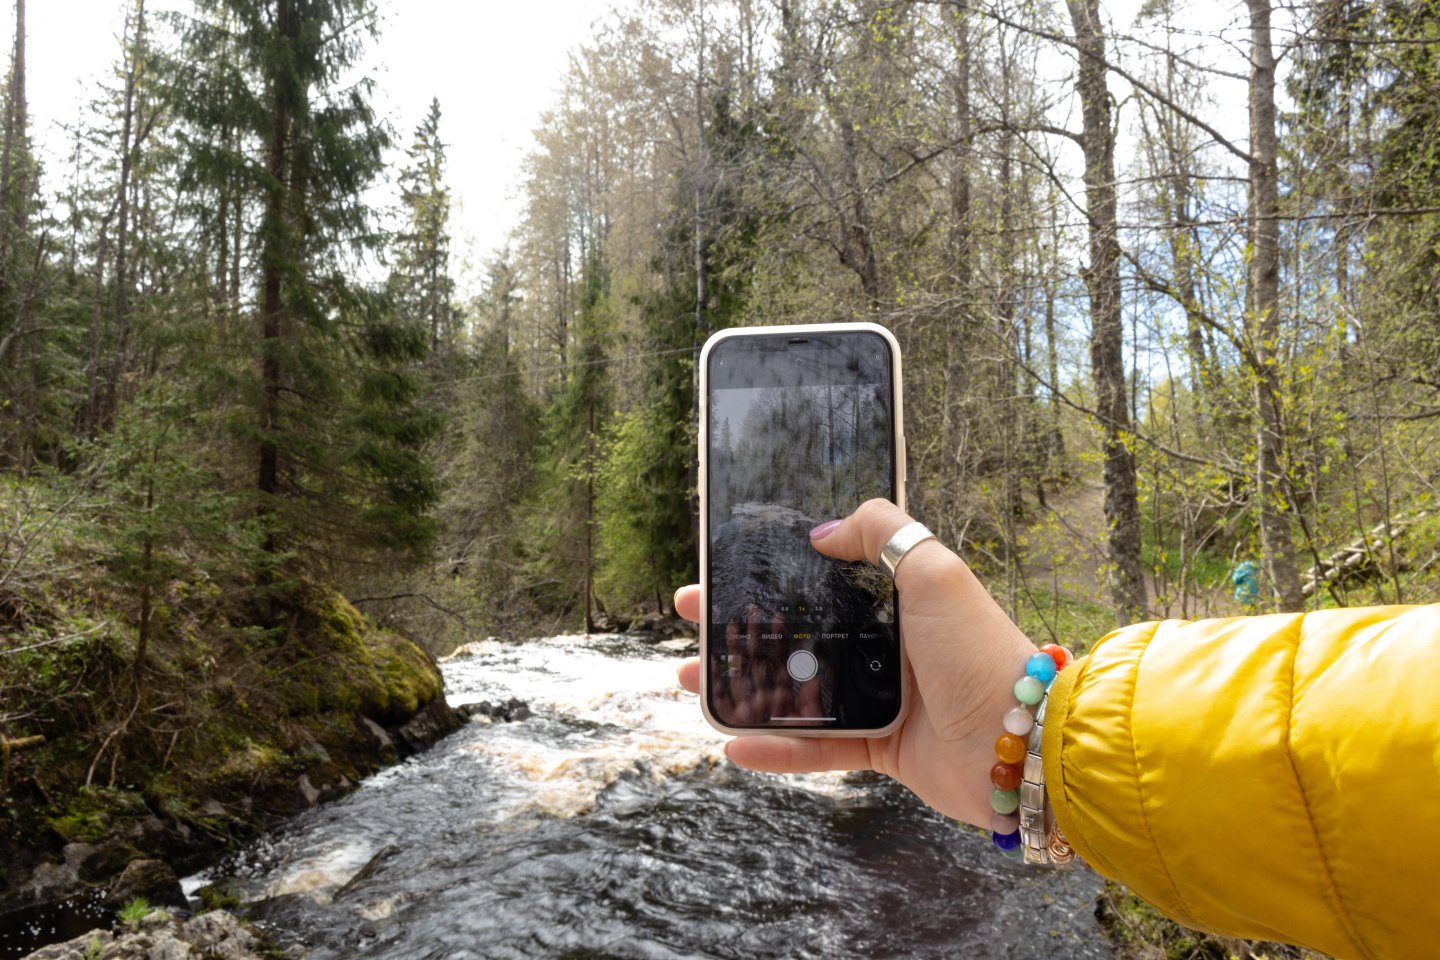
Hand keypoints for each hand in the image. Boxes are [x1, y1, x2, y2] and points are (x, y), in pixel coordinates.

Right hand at [674, 498, 1036, 827]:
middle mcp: (888, 646)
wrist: (1024, 745)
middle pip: (798, 632)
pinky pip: (818, 748)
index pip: (820, 580)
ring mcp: (883, 700)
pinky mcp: (883, 750)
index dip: (770, 574)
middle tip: (693, 619)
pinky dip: (775, 749)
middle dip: (738, 626)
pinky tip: (734, 746)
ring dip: (742, 687)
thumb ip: (881, 532)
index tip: (724, 569)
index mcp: (898, 600)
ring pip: (797, 690)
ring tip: (695, 684)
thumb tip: (820, 532)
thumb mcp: (936, 571)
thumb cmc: (984, 653)